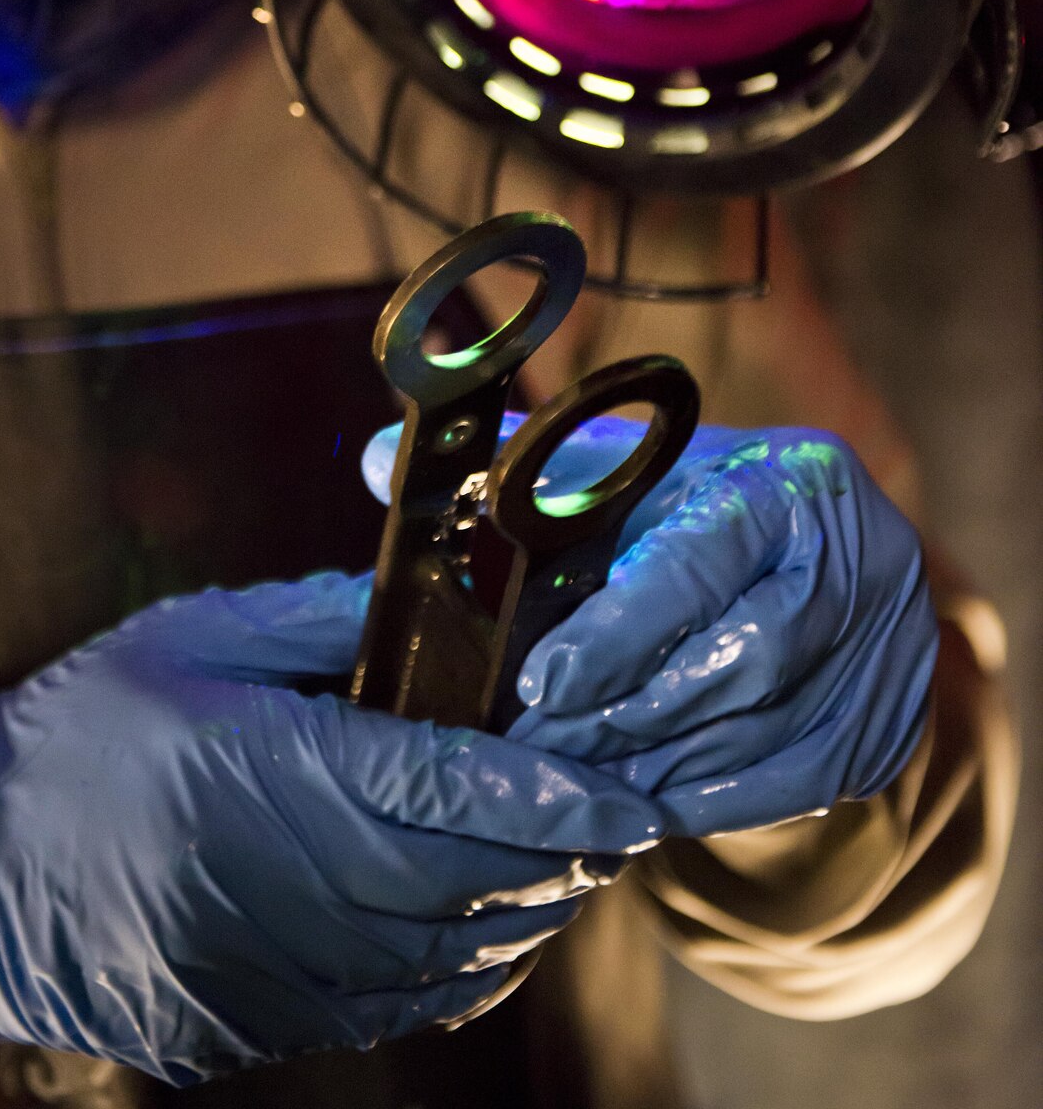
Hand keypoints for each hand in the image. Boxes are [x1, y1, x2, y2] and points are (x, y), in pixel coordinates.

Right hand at [0, 573, 663, 1085]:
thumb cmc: (79, 735)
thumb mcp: (192, 639)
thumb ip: (320, 620)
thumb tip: (427, 606)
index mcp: (270, 776)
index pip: (445, 790)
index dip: (547, 792)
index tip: (625, 790)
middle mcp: (286, 888)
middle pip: (468, 882)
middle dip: (562, 851)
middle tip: (625, 813)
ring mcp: (274, 976)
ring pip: (449, 957)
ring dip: (526, 911)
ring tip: (572, 860)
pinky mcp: (260, 1026)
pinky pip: (400, 1008)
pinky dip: (464, 965)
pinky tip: (487, 921)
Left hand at [364, 413, 937, 836]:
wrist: (824, 565)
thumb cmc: (693, 514)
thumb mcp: (625, 478)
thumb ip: (514, 473)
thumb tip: (378, 460)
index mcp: (786, 478)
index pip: (703, 558)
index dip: (621, 630)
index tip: (542, 683)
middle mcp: (856, 558)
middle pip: (740, 658)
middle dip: (627, 712)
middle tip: (534, 750)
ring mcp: (886, 650)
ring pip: (763, 730)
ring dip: (658, 764)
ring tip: (569, 780)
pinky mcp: (885, 729)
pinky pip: (792, 787)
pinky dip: (708, 800)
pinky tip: (639, 803)